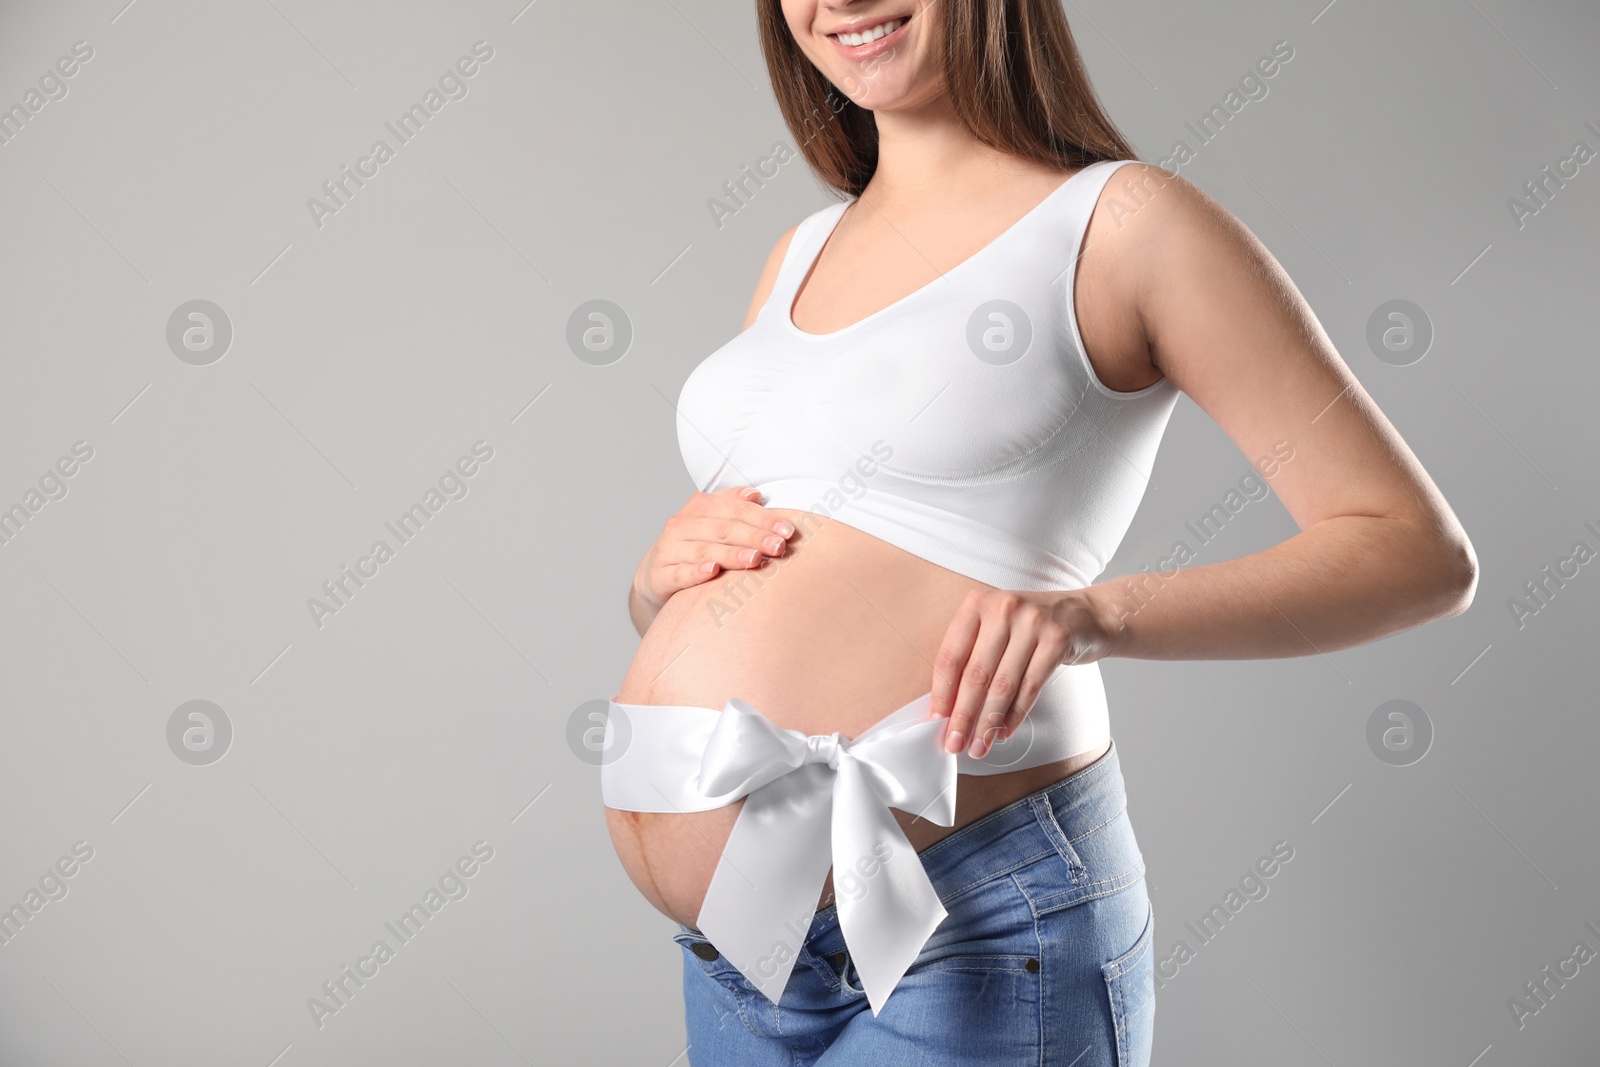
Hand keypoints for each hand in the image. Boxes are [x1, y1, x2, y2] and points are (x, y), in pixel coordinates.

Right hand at [633, 486, 796, 610]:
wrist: (657, 572)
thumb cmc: (696, 544)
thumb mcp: (713, 520)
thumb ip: (733, 505)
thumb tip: (755, 495)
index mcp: (698, 507)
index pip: (734, 508)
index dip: (762, 518)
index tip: (787, 531)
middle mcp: (681, 525)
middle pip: (722, 529)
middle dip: (754, 537)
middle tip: (778, 547)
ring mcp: (668, 550)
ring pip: (703, 550)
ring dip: (731, 554)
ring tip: (755, 559)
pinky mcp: (660, 576)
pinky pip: (679, 573)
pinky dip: (696, 572)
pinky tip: (713, 571)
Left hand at [930, 588, 1113, 757]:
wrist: (1087, 614)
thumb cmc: (1030, 627)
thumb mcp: (996, 628)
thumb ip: (972, 657)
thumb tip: (947, 709)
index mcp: (978, 603)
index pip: (951, 655)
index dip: (941, 692)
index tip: (935, 721)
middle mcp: (1003, 609)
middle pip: (976, 674)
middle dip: (963, 716)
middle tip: (954, 744)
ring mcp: (1033, 623)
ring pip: (1003, 685)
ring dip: (987, 723)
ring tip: (978, 747)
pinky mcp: (1057, 640)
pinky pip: (1030, 687)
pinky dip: (1015, 715)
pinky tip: (1003, 733)